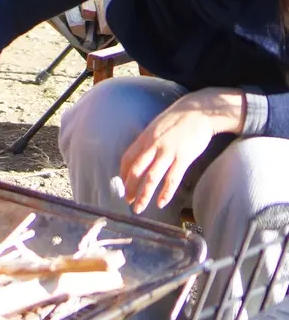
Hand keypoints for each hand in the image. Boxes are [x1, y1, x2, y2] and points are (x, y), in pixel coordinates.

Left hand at [119, 87, 243, 213]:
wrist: (198, 112)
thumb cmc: (176, 121)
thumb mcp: (155, 128)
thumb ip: (147, 142)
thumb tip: (139, 156)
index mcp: (145, 138)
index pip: (127, 159)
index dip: (123, 174)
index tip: (122, 186)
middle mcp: (153, 146)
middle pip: (136, 171)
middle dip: (129, 188)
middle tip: (127, 201)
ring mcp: (168, 152)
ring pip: (152, 178)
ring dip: (143, 195)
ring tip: (138, 208)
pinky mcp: (183, 158)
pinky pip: (172, 179)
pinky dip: (165, 193)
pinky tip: (161, 203)